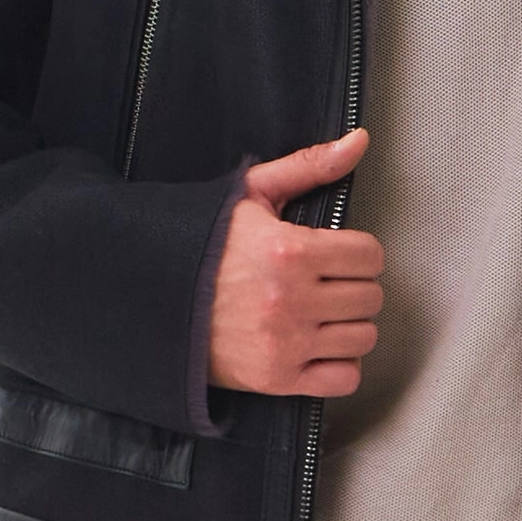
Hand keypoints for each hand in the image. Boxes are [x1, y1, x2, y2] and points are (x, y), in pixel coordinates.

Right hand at [207, 126, 384, 397]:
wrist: (151, 299)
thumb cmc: (204, 244)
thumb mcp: (252, 195)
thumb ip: (310, 166)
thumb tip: (359, 140)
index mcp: (289, 250)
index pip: (370, 256)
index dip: (359, 252)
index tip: (339, 254)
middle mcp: (290, 300)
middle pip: (370, 297)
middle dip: (354, 286)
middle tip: (329, 283)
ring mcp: (284, 344)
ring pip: (363, 338)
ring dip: (350, 325)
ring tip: (323, 313)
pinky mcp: (276, 379)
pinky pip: (344, 379)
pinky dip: (340, 365)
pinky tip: (319, 346)